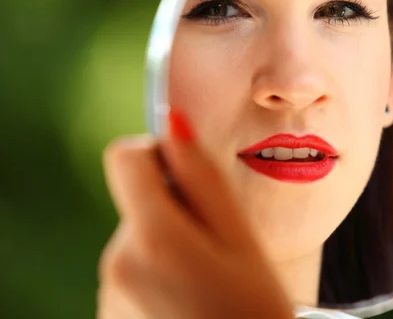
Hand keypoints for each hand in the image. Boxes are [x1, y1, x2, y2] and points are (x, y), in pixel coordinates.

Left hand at [97, 110, 294, 318]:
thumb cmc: (255, 312)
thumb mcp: (241, 239)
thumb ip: (203, 177)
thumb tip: (172, 121)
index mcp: (151, 236)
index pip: (125, 156)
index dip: (158, 155)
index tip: (190, 181)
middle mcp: (116, 263)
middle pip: (137, 200)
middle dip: (175, 209)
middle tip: (217, 247)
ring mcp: (110, 294)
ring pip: (137, 237)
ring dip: (168, 244)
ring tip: (207, 280)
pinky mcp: (112, 315)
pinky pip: (132, 271)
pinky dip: (158, 274)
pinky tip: (191, 301)